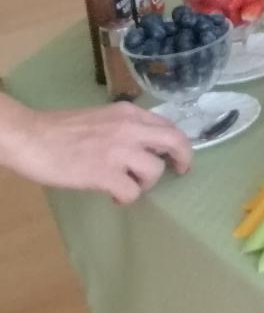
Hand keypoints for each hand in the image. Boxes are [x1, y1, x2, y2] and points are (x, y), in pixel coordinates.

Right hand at [0, 101, 192, 203]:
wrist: (30, 138)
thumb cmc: (59, 130)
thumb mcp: (102, 118)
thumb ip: (124, 127)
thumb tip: (142, 146)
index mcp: (129, 113)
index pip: (168, 125)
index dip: (176, 143)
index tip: (175, 156)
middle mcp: (130, 128)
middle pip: (175, 141)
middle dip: (184, 158)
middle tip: (180, 171)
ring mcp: (119, 151)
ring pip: (155, 170)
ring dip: (146, 183)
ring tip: (129, 186)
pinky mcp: (104, 173)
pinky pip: (132, 192)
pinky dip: (127, 198)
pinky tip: (114, 197)